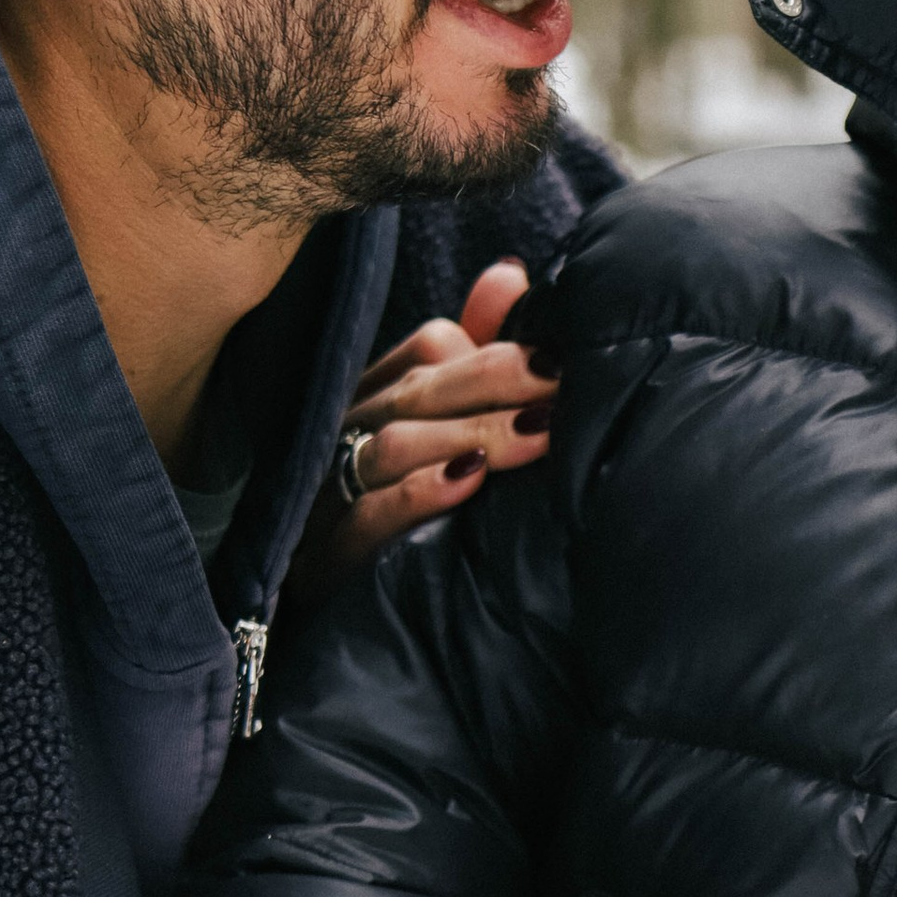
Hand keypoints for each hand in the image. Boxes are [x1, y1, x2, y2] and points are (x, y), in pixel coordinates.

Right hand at [297, 260, 559, 593]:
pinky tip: (466, 483)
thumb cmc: (421, 514)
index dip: (498, 352)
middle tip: (565, 386)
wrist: (360, 623)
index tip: (564, 362)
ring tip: (537, 438)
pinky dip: (417, 495)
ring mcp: (335, 491)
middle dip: (497, 383)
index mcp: (385, 395)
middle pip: (422, 389)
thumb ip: (481, 352)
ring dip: (471, 435)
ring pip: (396, 442)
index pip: (434, 348)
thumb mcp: (460, 430)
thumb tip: (509, 273)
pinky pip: (367, 514)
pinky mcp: (331, 554)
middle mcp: (355, 432)